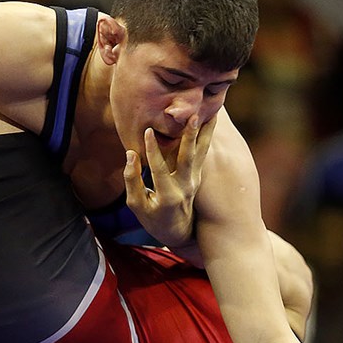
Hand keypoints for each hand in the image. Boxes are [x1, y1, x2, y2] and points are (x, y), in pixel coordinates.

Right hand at [123, 115, 215, 247]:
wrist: (179, 231)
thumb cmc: (153, 218)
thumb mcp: (137, 205)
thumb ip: (132, 179)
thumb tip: (130, 153)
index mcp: (168, 196)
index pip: (159, 169)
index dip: (152, 150)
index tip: (146, 131)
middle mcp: (186, 186)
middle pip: (189, 158)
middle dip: (190, 136)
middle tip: (194, 116)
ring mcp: (195, 180)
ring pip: (202, 152)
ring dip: (207, 131)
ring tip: (213, 110)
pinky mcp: (198, 175)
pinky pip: (203, 152)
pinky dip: (206, 135)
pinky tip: (210, 119)